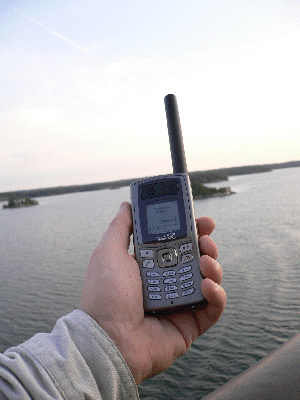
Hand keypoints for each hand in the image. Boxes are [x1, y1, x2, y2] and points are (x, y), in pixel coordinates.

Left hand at [79, 202, 225, 384]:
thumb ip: (121, 227)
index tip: (200, 220)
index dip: (191, 230)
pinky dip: (216, 294)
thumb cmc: (104, 294)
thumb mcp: (108, 252)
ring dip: (213, 266)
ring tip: (205, 261)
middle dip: (206, 244)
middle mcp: (166, 282)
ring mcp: (180, 303)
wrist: (107, 338)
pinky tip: (206, 285)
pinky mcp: (190, 324)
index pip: (177, 243)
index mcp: (150, 265)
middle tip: (206, 237)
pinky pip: (213, 308)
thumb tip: (126, 205)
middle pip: (196, 259)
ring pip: (209, 279)